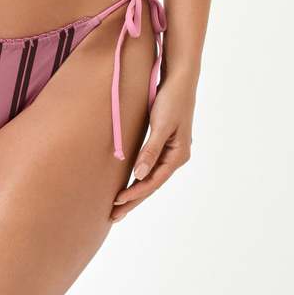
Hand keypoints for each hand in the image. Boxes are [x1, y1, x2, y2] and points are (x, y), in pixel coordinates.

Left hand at [110, 72, 194, 222]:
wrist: (179, 78)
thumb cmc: (171, 99)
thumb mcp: (161, 125)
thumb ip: (150, 150)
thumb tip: (139, 175)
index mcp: (178, 155)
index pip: (153, 182)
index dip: (135, 194)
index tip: (117, 203)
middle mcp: (176, 156)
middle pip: (152, 183)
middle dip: (133, 200)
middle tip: (113, 216)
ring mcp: (171, 149)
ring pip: (150, 176)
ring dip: (135, 190)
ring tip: (118, 205)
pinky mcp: (164, 141)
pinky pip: (150, 165)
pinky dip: (139, 175)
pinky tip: (130, 181)